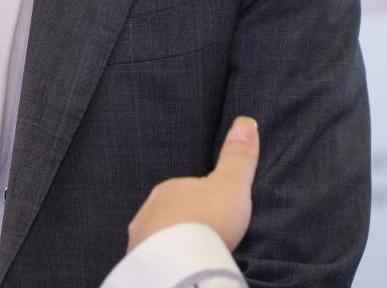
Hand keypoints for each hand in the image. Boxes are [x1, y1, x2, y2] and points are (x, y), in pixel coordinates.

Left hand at [125, 115, 259, 253]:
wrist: (180, 262)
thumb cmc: (207, 219)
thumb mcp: (232, 185)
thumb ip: (238, 156)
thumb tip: (246, 120)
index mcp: (168, 189)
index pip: (184, 192)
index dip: (200, 203)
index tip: (214, 215)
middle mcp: (148, 210)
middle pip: (168, 215)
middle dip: (183, 224)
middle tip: (205, 237)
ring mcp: (140, 239)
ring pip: (158, 238)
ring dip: (172, 244)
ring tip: (193, 254)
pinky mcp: (139, 263)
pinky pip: (155, 259)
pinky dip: (166, 260)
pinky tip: (180, 266)